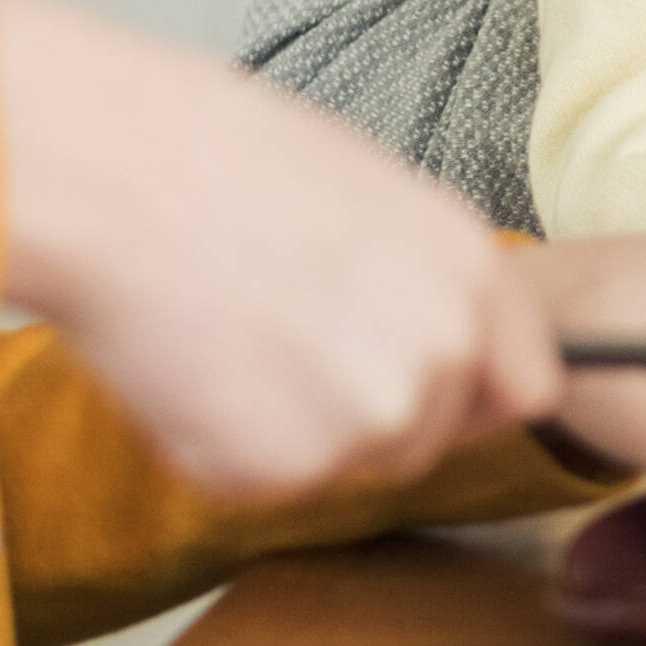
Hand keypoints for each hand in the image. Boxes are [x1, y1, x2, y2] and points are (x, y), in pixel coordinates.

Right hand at [0, 0, 518, 506]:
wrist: (117, 175)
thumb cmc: (219, 161)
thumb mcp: (371, 199)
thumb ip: (423, 282)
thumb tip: (434, 343)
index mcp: (474, 273)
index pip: (527, 387)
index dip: (469, 399)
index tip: (419, 390)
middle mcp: (443, 351)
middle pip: (426, 439)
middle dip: (359, 417)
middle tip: (272, 341)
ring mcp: (370, 416)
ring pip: (339, 467)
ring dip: (285, 432)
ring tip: (224, 333)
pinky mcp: (286, 468)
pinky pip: (259, 485)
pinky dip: (216, 448)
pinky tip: (186, 365)